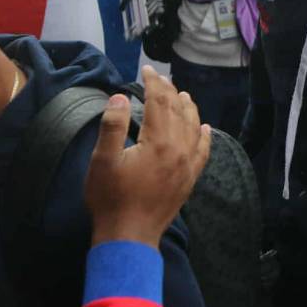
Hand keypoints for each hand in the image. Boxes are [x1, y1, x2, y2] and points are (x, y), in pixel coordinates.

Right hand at [85, 66, 211, 248]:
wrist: (129, 237)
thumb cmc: (110, 198)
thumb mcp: (102, 161)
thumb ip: (111, 126)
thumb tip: (120, 97)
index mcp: (158, 141)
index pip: (159, 102)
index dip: (153, 83)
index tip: (146, 70)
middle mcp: (179, 149)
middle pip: (178, 111)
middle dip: (169, 91)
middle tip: (160, 78)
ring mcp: (187, 165)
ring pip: (193, 128)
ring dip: (188, 108)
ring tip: (183, 95)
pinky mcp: (189, 179)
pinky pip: (202, 152)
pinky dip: (204, 136)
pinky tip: (205, 129)